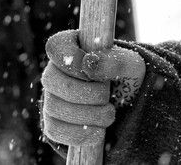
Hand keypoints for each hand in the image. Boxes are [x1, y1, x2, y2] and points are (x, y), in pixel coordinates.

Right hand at [41, 30, 145, 147]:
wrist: (128, 103)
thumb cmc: (126, 75)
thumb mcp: (130, 64)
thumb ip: (113, 60)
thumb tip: (89, 63)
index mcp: (70, 46)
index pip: (57, 47)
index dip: (73, 59)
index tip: (93, 69)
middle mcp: (54, 71)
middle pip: (52, 80)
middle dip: (85, 92)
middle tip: (107, 95)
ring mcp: (50, 97)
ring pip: (54, 107)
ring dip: (87, 115)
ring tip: (109, 114)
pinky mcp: (52, 123)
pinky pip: (55, 130)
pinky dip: (79, 133)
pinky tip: (99, 131)